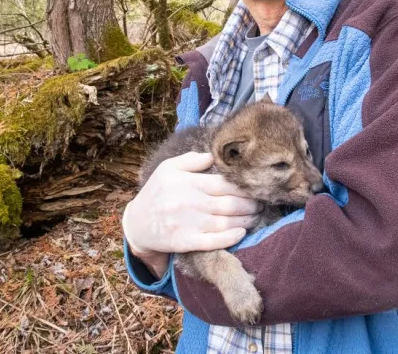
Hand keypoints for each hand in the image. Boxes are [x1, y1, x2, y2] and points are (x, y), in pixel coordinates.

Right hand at [123, 151, 261, 258]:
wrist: (136, 224)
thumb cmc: (156, 192)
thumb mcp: (168, 169)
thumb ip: (191, 160)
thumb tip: (213, 156)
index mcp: (187, 182)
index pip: (224, 183)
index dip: (244, 187)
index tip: (256, 188)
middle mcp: (188, 202)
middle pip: (229, 203)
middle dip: (250, 204)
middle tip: (261, 204)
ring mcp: (187, 223)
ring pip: (225, 222)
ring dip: (246, 220)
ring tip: (256, 217)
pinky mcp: (185, 242)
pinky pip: (213, 241)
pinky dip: (231, 237)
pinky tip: (242, 232)